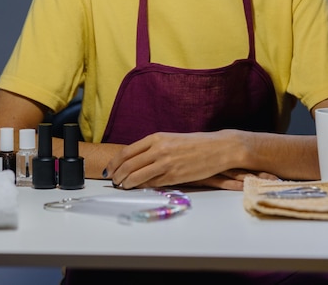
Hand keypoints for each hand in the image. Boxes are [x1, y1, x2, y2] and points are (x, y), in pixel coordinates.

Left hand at [103, 130, 276, 189]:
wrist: (218, 148)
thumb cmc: (195, 144)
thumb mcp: (171, 139)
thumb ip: (154, 147)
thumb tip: (136, 160)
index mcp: (157, 138)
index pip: (127, 152)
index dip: (114, 163)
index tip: (109, 169)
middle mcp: (158, 149)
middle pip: (128, 165)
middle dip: (117, 175)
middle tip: (112, 181)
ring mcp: (166, 163)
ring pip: (137, 176)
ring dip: (125, 183)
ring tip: (121, 187)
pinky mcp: (174, 176)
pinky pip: (152, 183)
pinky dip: (141, 187)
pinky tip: (137, 189)